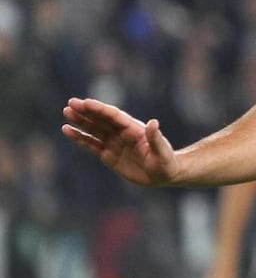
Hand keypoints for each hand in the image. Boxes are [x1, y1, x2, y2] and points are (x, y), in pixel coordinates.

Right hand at [61, 98, 179, 185]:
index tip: (85, 103)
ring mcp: (114, 143)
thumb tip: (153, 122)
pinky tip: (67, 130)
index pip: (114, 116)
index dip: (100, 109)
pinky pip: (91, 144)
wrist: (163, 175)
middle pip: (102, 119)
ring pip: (94, 129)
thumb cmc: (167, 163)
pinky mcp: (108, 154)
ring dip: (81, 121)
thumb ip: (156, 139)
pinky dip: (79, 137)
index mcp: (134, 130)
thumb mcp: (163, 152)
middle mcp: (122, 133)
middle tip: (71, 103)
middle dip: (87, 111)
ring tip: (67, 112)